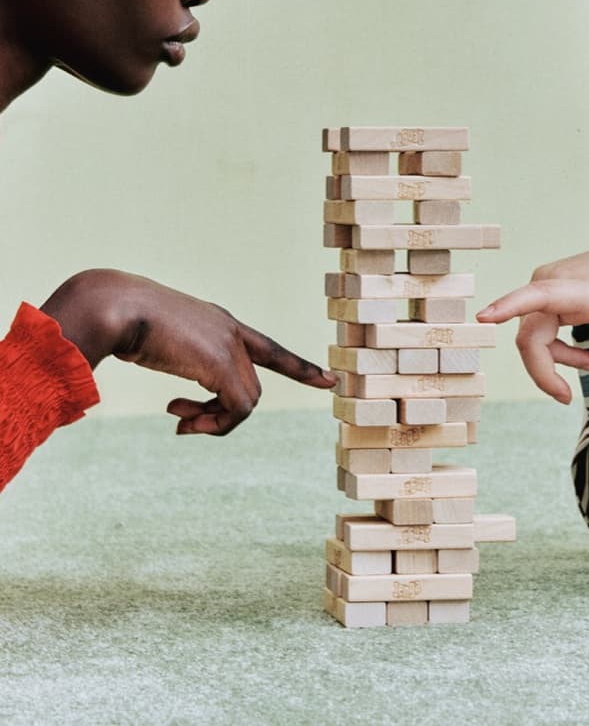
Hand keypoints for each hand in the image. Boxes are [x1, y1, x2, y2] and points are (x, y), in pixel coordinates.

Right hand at [41, 269, 336, 434]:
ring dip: (212, 422)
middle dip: (219, 415)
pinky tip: (178, 418)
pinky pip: (237, 410)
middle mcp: (231, 332)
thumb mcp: (158, 341)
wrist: (117, 306)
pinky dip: (213, 424)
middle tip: (183, 423)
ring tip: (179, 421)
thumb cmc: (125, 320)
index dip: (298, 367)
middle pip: (249, 389)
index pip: (268, 347)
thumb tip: (182, 395)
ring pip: (246, 403)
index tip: (329, 379)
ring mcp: (229, 346)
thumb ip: (177, 360)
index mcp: (219, 323)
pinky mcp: (222, 363)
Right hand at [476, 242, 588, 402]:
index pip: (540, 296)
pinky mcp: (544, 286)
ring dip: (555, 359)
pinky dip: (555, 348)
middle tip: (565, 398)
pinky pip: (536, 325)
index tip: (483, 317)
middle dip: (544, 371)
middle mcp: (555, 280)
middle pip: (530, 336)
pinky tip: (585, 354)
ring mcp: (546, 281)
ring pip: (530, 334)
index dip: (509, 307)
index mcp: (583, 289)